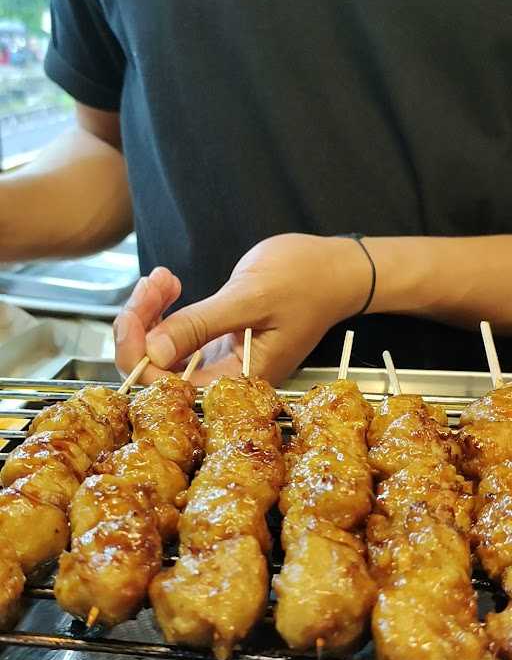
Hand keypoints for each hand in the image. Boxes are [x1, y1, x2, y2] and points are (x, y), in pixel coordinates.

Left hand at [115, 234, 369, 384]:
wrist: (335, 269)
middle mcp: (224, 378)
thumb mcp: (251, 298)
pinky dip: (163, 308)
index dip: (140, 355)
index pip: (168, 389)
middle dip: (140, 327)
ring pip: (161, 351)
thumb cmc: (306, 280)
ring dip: (150, 313)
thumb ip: (201, 326)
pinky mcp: (215, 342)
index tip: (135, 314)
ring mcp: (218, 360)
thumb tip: (152, 350)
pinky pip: (174, 335)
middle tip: (151, 285)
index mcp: (238, 380)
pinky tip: (169, 282)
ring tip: (162, 279)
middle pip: (156, 371)